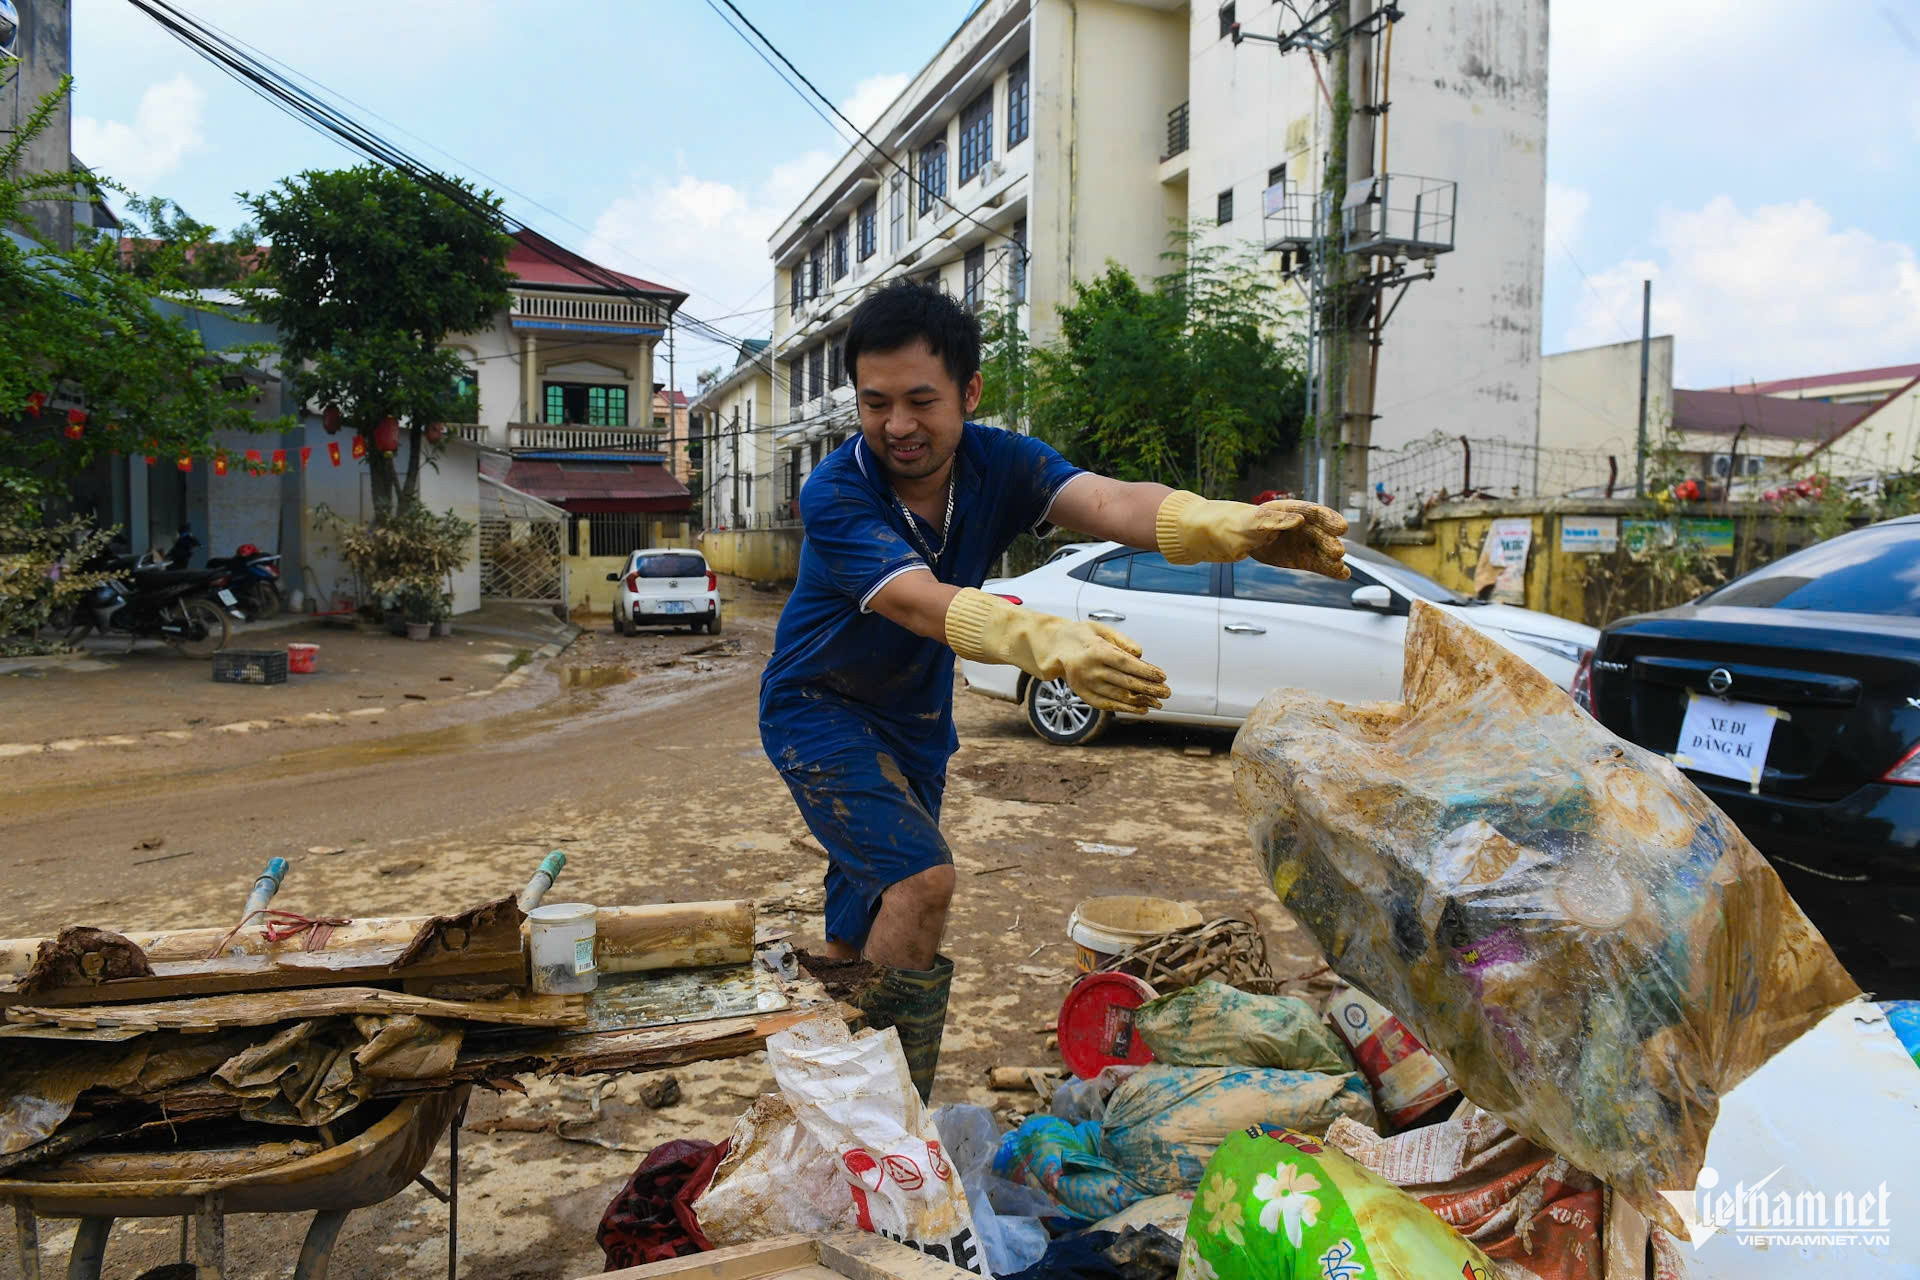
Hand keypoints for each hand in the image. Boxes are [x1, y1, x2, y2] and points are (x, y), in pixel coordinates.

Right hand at [944, 589, 1169, 712]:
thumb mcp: (1099, 629)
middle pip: (1125, 681)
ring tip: (1158, 703)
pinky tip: (1140, 709)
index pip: (1127, 663)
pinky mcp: (1081, 693)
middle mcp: (1090, 669)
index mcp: (1096, 650)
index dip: (1146, 671)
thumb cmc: (1078, 633)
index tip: (1163, 675)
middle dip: (1148, 688)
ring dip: (1139, 700)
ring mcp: (1084, 683)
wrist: (1048, 646)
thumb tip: (1141, 654)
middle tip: (1167, 692)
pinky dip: (1124, 708)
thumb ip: (1121, 641)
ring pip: (1117, 695)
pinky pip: (1105, 704)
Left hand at [1156, 491, 1349, 579]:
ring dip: (1331, 559)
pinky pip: (1313, 562)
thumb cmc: (1227, 525)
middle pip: (1317, 532)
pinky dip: (1326, 568)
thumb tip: (1297, 520)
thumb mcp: (1245, 524)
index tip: (1341, 526)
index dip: (1327, 519)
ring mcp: (1294, 541)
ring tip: (1343, 569)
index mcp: (1283, 511)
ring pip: (1318, 550)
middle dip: (1328, 542)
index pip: (1310, 512)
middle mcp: (1293, 525)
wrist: (1213, 537)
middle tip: (1338, 552)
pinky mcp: (1292, 557)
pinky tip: (1341, 574)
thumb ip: (1270, 523)